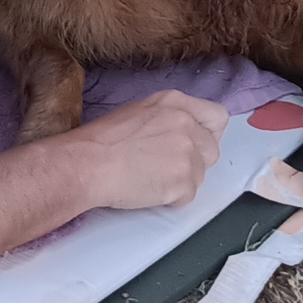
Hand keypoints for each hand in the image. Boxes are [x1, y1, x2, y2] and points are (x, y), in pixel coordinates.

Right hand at [75, 88, 225, 212]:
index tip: (197, 144)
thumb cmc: (101, 141)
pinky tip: (149, 191)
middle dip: (195, 162)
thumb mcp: (139, 111)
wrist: (86, 164)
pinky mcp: (183, 181)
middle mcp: (186, 124)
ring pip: (201, 175)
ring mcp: (187, 153)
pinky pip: (188, 196)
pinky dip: (172, 199)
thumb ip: (168, 118)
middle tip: (166, 167)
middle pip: (211, 149)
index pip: (217, 117)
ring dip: (182, 181)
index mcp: (175, 102)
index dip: (209, 134)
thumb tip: (181, 132)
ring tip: (151, 179)